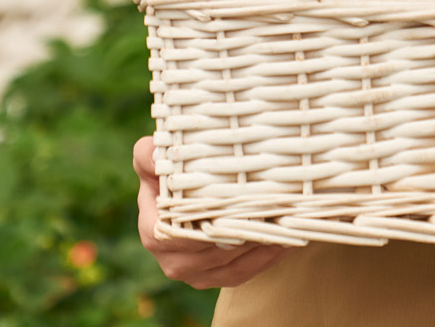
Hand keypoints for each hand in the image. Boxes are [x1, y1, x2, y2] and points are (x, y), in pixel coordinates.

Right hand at [135, 135, 287, 287]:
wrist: (178, 197)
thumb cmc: (166, 174)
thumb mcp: (151, 161)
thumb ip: (148, 156)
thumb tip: (157, 155)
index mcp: (155, 233)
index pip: (184, 235)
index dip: (212, 223)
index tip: (240, 208)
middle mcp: (173, 260)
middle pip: (216, 251)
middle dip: (245, 233)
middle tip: (276, 214)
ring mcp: (195, 273)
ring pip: (234, 265)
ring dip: (262, 247)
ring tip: (286, 226)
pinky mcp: (215, 278)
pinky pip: (244, 274)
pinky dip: (266, 259)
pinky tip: (286, 240)